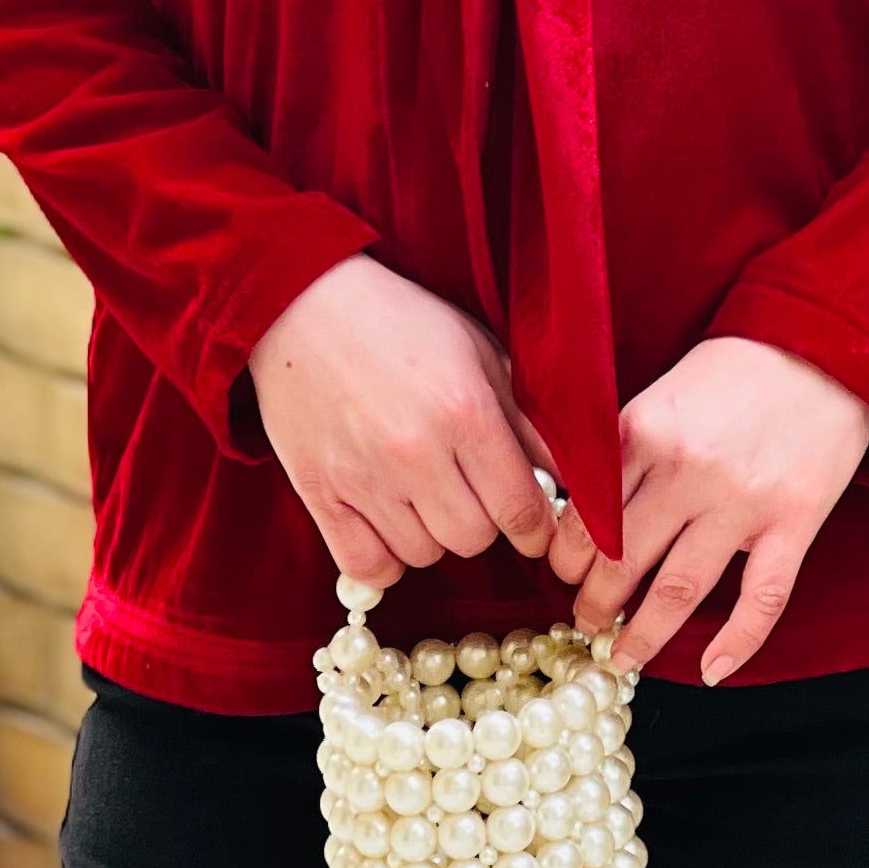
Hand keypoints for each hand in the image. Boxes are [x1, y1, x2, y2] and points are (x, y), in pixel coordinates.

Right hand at [247, 254, 555, 587]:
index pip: (521, 508)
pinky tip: (388, 523)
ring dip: (432, 535)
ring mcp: (362, 476)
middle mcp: (415, 452)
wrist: (301, 302)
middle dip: (483, 523)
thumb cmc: (400, 321)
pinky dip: (384, 556)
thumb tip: (567, 478)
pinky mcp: (318, 492)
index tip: (533, 525)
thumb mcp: (478, 351)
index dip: (537, 527)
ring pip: (423, 554)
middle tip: (471, 493)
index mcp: (465, 412)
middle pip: (473, 539)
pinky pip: (366, 565)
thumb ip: (524, 419)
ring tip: (424, 495)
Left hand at [547, 334, 868, 684]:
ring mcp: (743, 501)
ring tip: (620, 657)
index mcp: (645, 431)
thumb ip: (625, 444)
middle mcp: (687, 470)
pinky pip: (762, 597)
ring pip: (679, 589)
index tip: (560, 574)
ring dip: (641, 634)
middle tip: (583, 620)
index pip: (586, 515)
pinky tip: (711, 670)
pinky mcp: (794, 521)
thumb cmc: (739, 366)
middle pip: (622, 560)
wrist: (826, 345)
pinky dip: (737, 642)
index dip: (565, 556)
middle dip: (593, 602)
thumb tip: (579, 505)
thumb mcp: (665, 390)